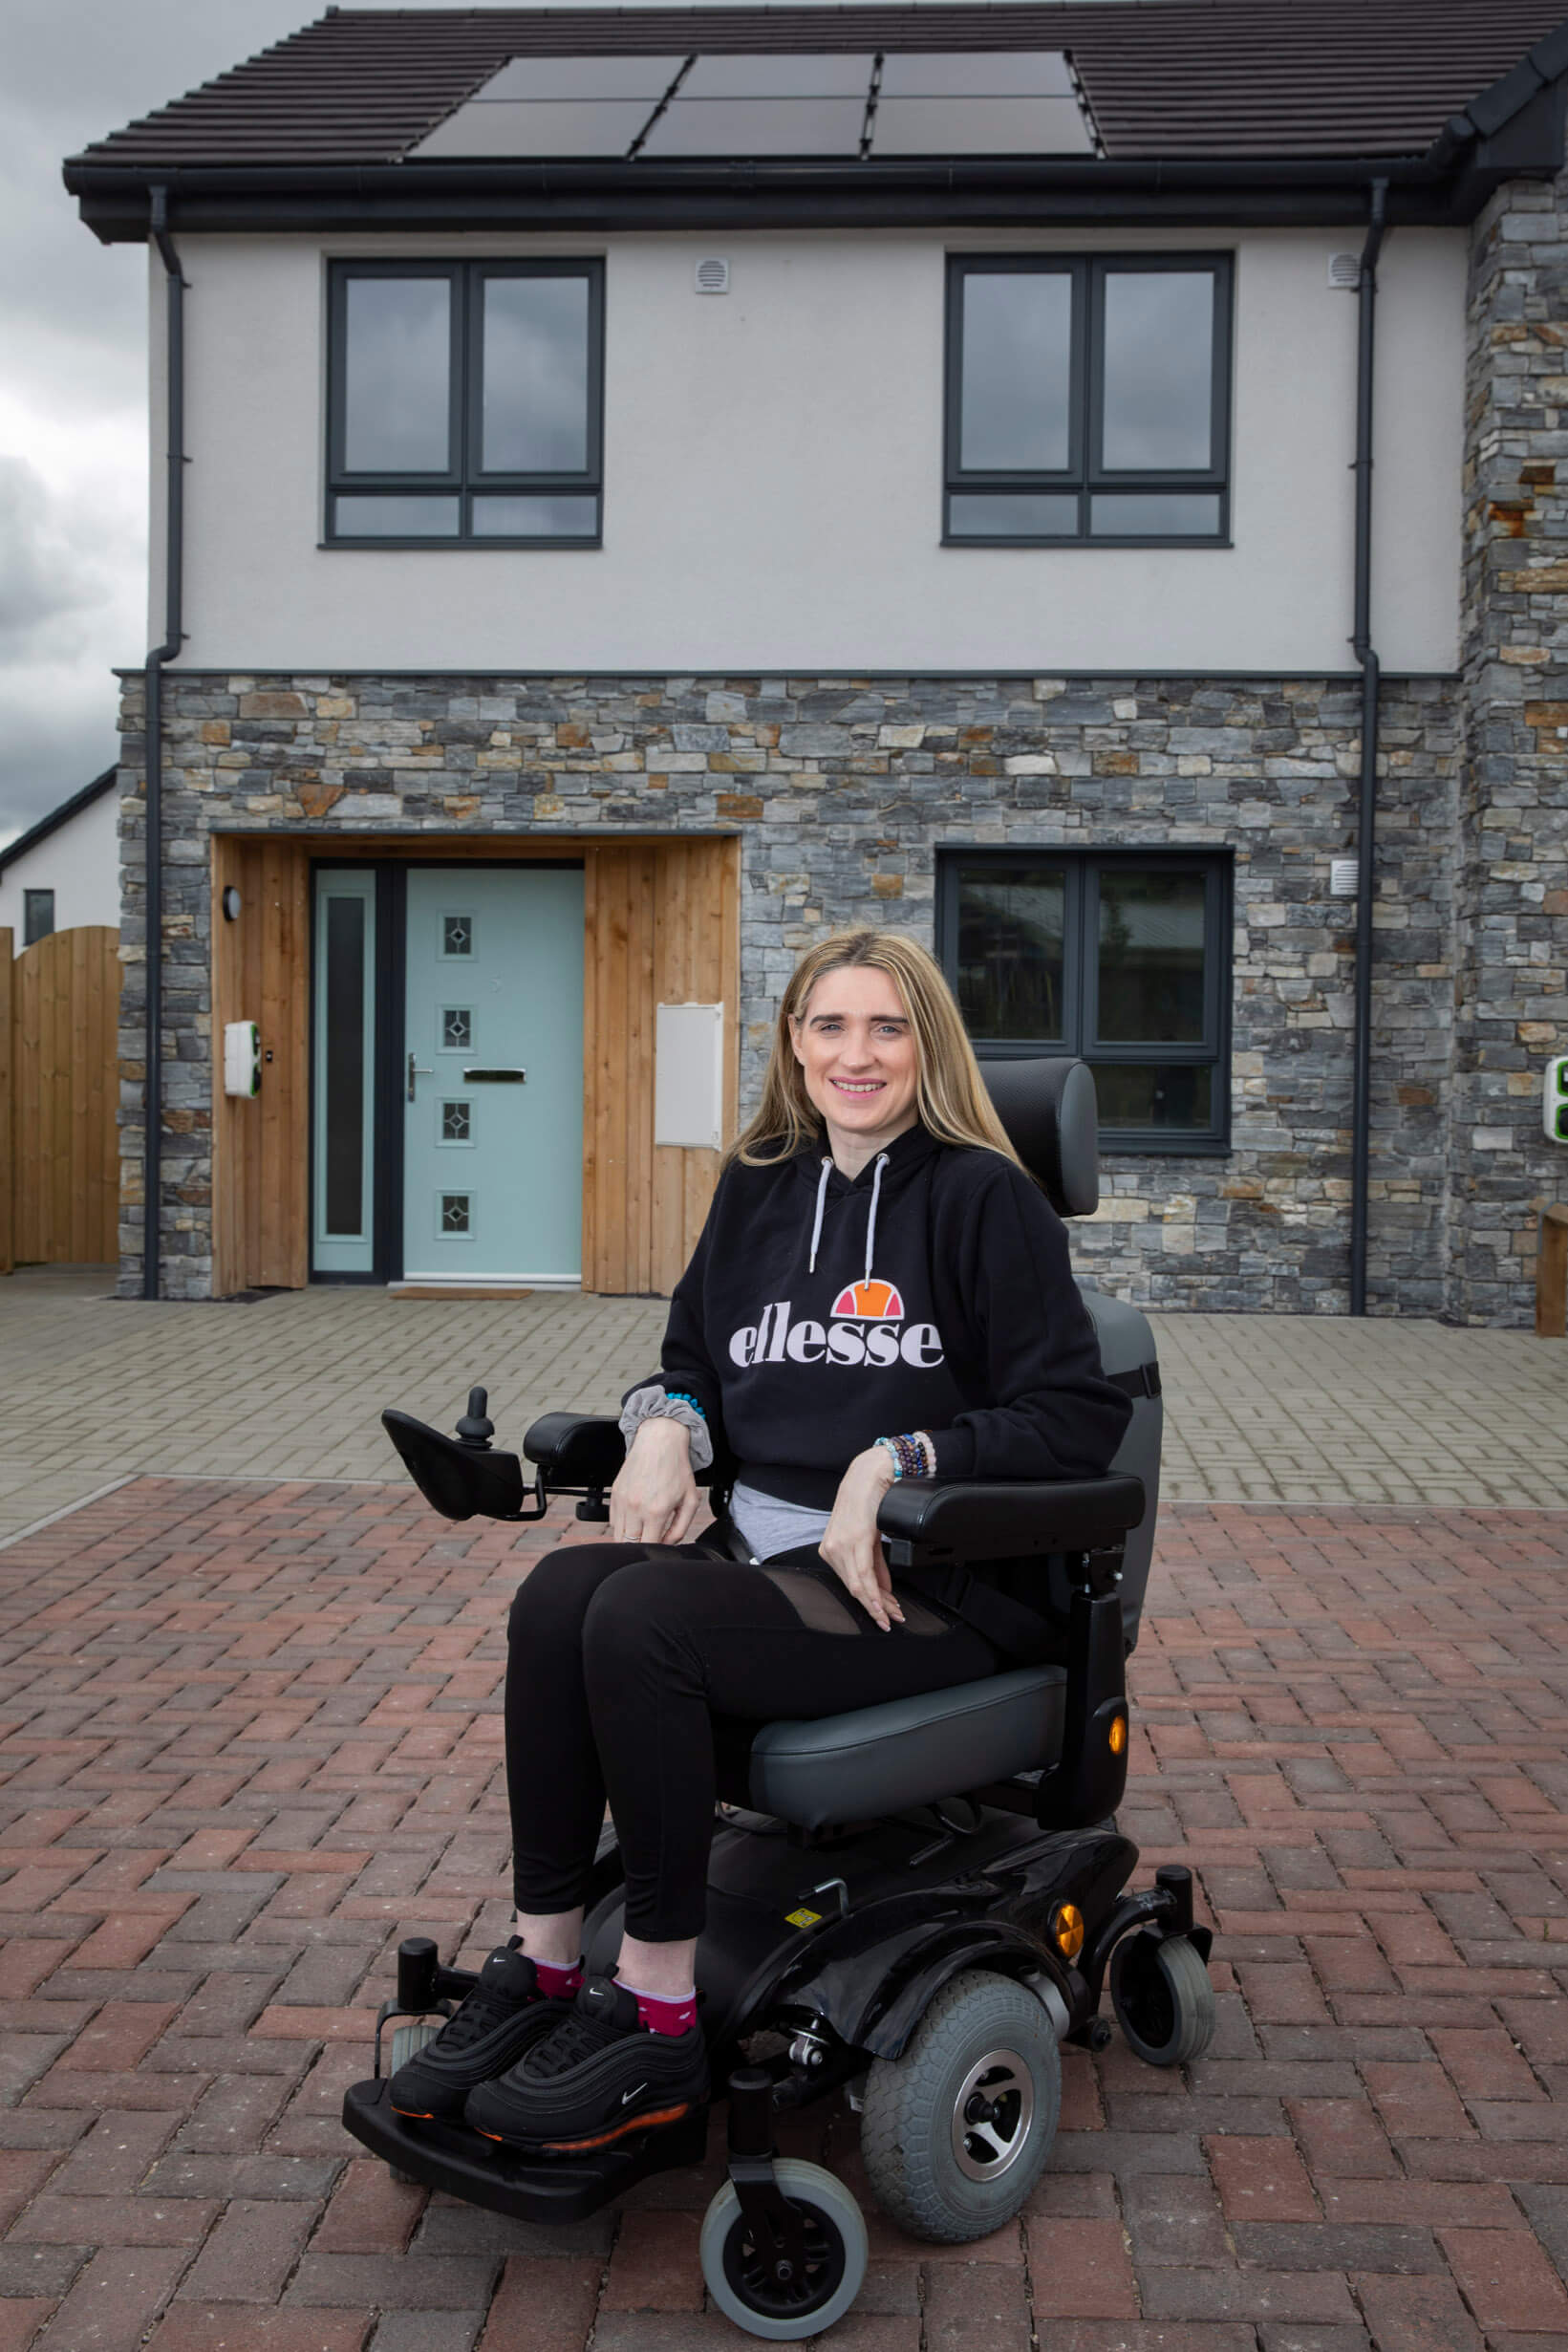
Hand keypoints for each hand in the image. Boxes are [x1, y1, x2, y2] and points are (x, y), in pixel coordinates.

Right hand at [609, 1418, 701, 1544]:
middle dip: (640, 1547)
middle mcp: (636, 1508)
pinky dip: (622, 1525)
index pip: (648, 1546)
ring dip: (629, 1538)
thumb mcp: (690, 1500)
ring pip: (618, 1535)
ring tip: (643, 1531)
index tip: (660, 1547)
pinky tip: (635, 1518)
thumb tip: (667, 1544)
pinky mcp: (614, 1494)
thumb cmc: (677, 1469)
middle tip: (652, 1540)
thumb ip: (680, 1528)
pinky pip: (613, 1521)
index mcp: (656, 1511)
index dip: (655, 1551)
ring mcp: (622, 1501)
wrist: (660, 1441)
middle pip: (629, 1545)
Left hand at [818, 1448, 905, 1631]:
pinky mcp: (854, 1540)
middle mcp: (831, 1549)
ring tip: (894, 1613)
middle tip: (893, 1619)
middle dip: (875, 1608)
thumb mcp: (870, 1538)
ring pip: (858, 1587)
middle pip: (853, 1589)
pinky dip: (875, 1593)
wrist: (870, 1474)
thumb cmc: (867, 1501)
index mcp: (831, 1549)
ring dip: (879, 1604)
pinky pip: (863, 1575)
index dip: (867, 1604)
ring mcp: (840, 1545)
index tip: (882, 1617)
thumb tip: (882, 1589)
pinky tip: (884, 1603)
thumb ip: (875, 1565)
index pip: (849, 1585)